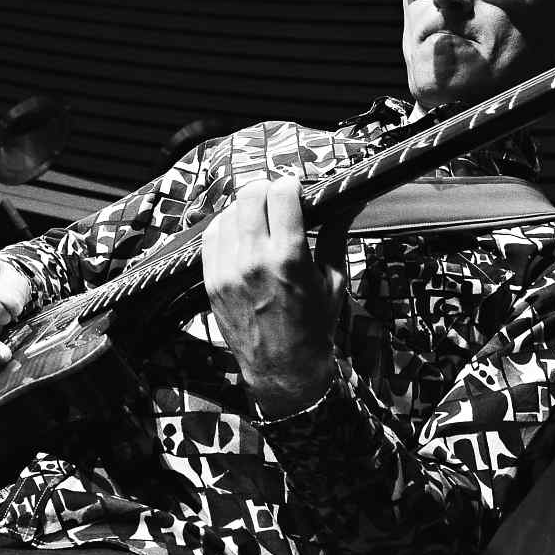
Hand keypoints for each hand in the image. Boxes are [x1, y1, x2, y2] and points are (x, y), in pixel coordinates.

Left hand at [202, 176, 345, 416]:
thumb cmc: (315, 326)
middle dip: (266, 190)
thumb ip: (334, 237)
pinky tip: (239, 232)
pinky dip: (225, 226)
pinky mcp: (212, 282)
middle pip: (250, 196)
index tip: (295, 189)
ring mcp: (228, 271)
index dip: (290, 185)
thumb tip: (343, 204)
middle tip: (276, 199)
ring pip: (228, 213)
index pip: (280, 195)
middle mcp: (255, 261)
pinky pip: (211, 236)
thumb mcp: (334, 282)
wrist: (284, 369)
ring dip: (245, 208)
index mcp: (289, 258)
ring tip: (259, 218)